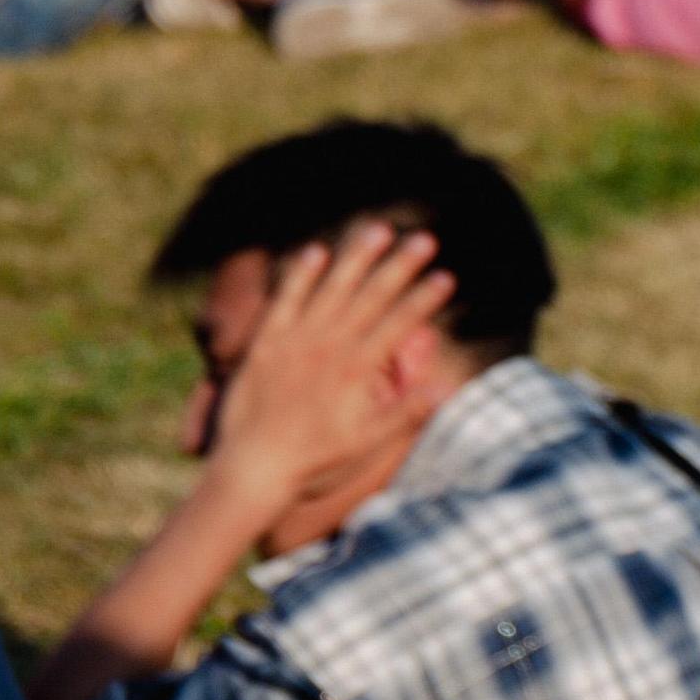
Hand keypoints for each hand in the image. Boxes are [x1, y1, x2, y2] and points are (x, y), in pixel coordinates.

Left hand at [207, 226, 454, 512]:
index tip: (447, 277)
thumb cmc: (312, 462)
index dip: (425, 299)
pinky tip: (317, 251)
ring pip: (333, 288)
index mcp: (356, 370)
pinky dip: (301, 275)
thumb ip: (406, 412)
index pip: (399, 324)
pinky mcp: (266, 343)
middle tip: (427, 239)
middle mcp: (329, 347)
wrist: (252, 470)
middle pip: (372, 296)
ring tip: (380, 230)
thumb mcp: (365, 443)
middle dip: (402, 266)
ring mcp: (296, 341)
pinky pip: (286, 300)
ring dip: (358, 258)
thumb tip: (446, 389)